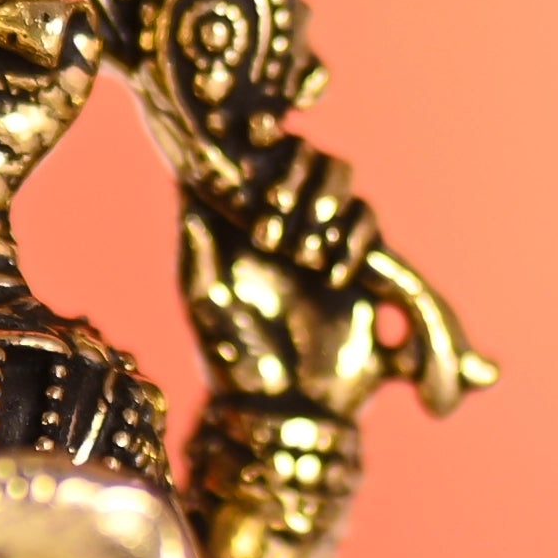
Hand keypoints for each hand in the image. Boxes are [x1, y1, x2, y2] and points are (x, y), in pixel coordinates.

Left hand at [179, 137, 393, 412]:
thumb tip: (189, 187)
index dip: (267, 147)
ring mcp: (328, 242)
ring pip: (344, 189)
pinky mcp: (366, 270)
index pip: (265, 160)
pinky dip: (354, 241)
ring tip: (306, 255)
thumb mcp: (205, 301)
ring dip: (326, 207)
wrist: (284, 412)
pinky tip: (333, 273)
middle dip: (301, 179)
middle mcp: (291, 223)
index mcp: (247, 222)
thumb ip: (197, 247)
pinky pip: (368, 231)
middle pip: (313, 162)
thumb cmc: (231, 358)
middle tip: (279, 221)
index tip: (258, 146)